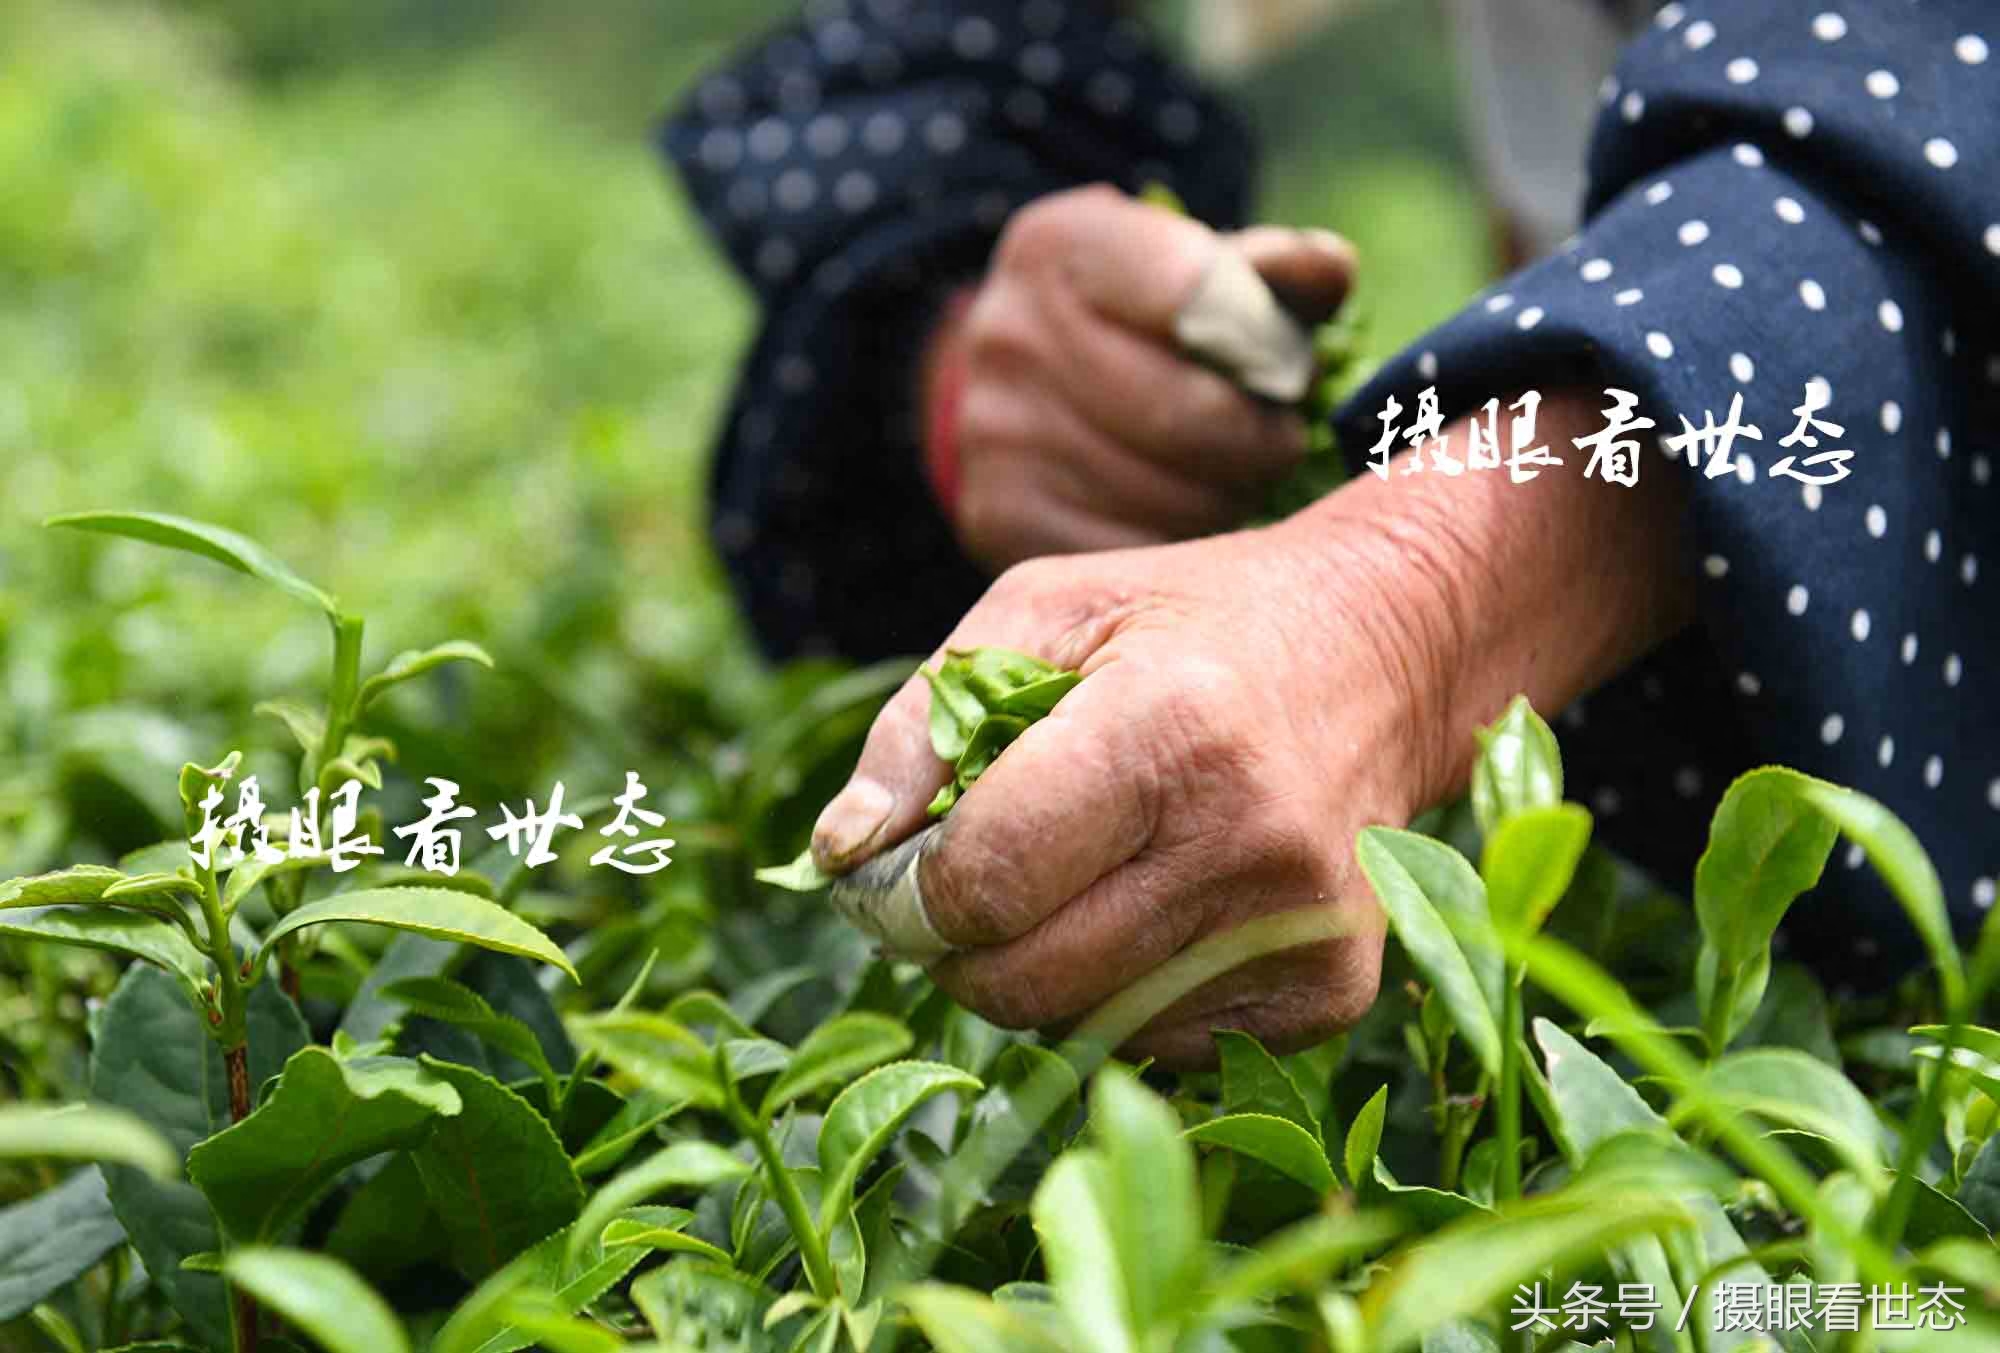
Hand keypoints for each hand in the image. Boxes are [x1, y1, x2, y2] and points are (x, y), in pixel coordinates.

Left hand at [813, 390, 1694, 1066]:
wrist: (1385, 648)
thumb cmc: (1187, 621)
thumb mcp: (1042, 611)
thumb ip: (920, 724)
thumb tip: (837, 856)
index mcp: (1167, 728)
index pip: (986, 883)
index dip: (908, 894)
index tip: (896, 870)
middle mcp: (1250, 839)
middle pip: (1025, 980)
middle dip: (961, 948)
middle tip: (969, 887)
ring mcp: (1302, 926)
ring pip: (1086, 1025)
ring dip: (1040, 974)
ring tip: (1069, 881)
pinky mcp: (1333, 991)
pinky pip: (1165, 1045)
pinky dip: (1123, 996)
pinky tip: (1150, 909)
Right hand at [926, 184, 1354, 571]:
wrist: (1024, 383)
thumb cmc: (1141, 321)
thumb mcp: (1196, 266)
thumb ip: (1272, 268)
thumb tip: (1329, 271)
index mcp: (1061, 247)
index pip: (1193, 294)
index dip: (1264, 342)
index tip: (1287, 367)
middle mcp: (1008, 335)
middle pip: (1182, 412)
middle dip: (1260, 441)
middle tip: (1281, 443)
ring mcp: (996, 434)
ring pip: (1165, 498)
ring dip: (1229, 502)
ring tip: (1236, 481)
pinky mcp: (999, 517)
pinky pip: (1127, 556)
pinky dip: (1180, 550)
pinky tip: (1192, 522)